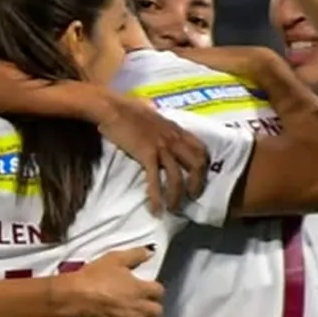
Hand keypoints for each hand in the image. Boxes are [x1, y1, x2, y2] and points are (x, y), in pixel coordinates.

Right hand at [53, 246, 164, 316]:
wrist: (76, 297)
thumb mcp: (115, 259)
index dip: (154, 291)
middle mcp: (141, 307)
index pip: (159, 291)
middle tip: (144, 309)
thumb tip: (152, 251)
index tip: (147, 291)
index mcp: (141, 288)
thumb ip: (136, 255)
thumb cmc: (94, 276)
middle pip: (158, 312)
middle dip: (153, 311)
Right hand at [94, 93, 207, 213]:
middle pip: (196, 164)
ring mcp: (162, 147)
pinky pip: (156, 180)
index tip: (201, 177)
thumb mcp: (152, 114)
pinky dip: (157, 197)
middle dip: (197, 184)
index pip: (201, 148)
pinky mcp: (147, 154)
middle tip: (192, 197)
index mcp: (176, 129)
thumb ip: (160, 123)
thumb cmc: (128, 108)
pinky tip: (156, 209)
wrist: (113, 108)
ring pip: (178, 177)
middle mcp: (174, 138)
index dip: (204, 165)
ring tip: (173, 209)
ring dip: (177, 196)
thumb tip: (158, 124)